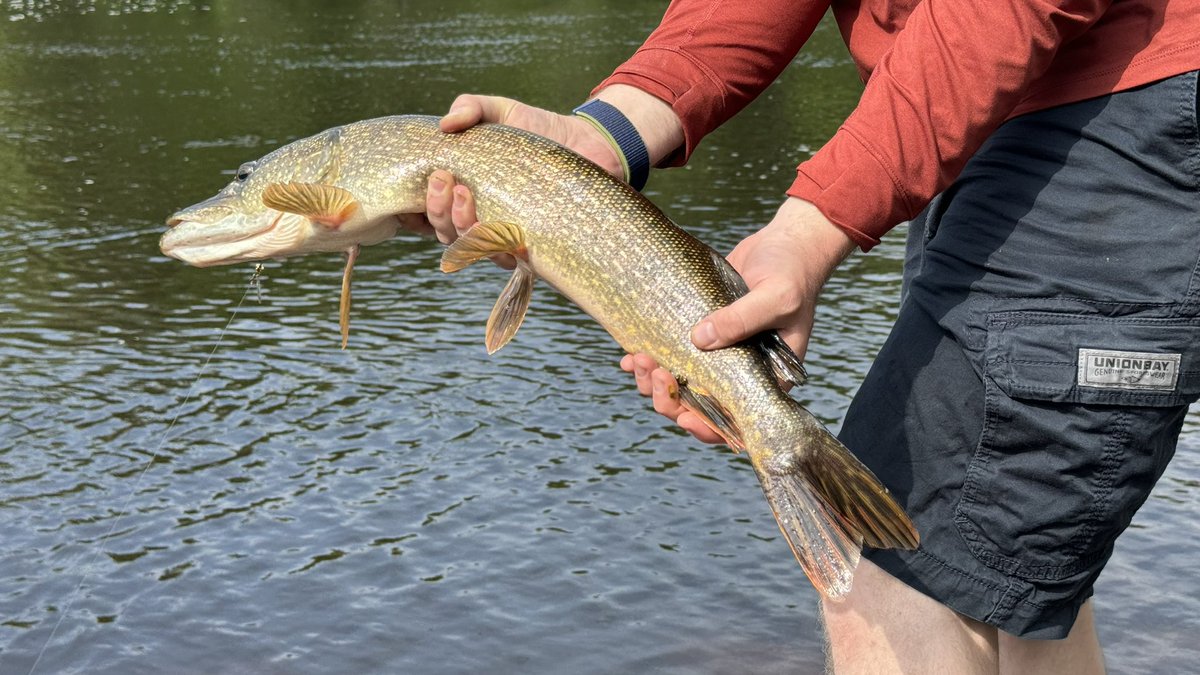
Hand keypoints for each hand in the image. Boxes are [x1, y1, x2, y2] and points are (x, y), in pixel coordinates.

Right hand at [396, 95, 622, 252]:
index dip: (410, 215)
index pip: (428, 216)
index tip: (404, 199)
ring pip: (474, 248)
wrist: (588, 143)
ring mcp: (509, 237)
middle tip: (443, 179)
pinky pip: (511, 257)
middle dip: (437, 210)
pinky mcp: (538, 247)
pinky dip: (499, 243)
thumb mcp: (501, 111)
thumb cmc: (537, 130)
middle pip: (446, 234)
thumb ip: (471, 108)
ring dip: (461, 224)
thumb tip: (445, 125)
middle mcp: (483, 221)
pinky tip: (500, 223)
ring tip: (464, 192)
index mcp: (464, 196)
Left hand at [621, 198, 855, 444]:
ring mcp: (717, 355)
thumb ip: (740, 319)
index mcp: (765, 378)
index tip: (683, 416)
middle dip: (669, 398)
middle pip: (698, 407)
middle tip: (654, 371)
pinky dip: (649, 360)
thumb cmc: (792, 274)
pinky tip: (631, 353)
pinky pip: (670, 356)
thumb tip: (699, 340)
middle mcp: (738, 374)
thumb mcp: (774, 297)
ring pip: (679, 385)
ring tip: (638, 359)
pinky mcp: (699, 334)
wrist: (784, 245)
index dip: (708, 427)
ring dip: (654, 381)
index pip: (736, 420)